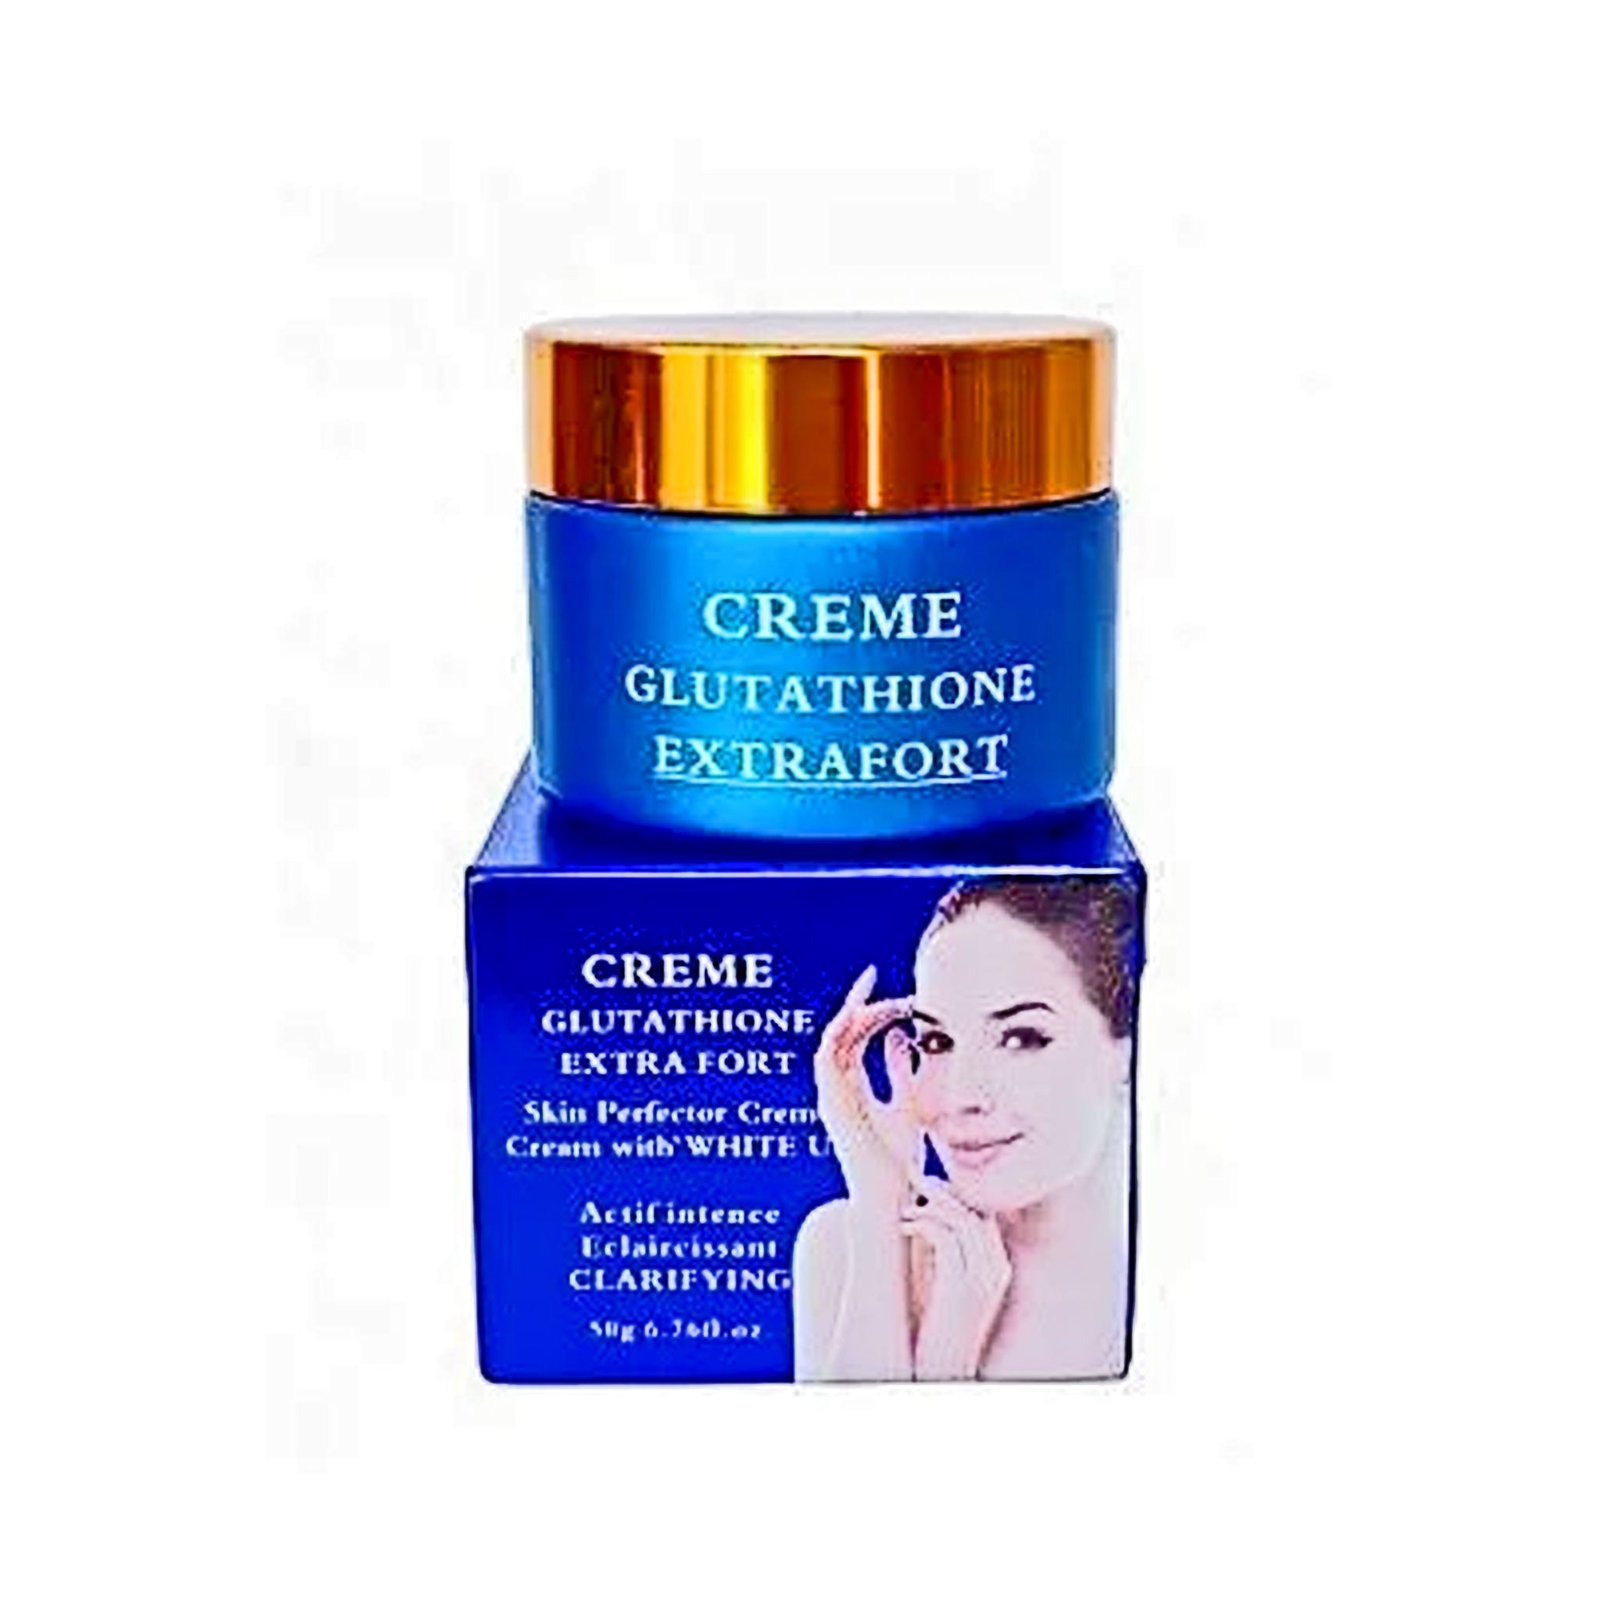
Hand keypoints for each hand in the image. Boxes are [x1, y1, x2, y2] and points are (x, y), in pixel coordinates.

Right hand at [813, 965, 919, 1210]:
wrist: (890, 1195)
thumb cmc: (899, 1159)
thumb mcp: (909, 1103)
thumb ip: (903, 1071)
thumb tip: (905, 1035)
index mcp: (852, 1091)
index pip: (854, 1039)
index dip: (870, 1011)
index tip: (898, 994)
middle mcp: (835, 1091)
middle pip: (840, 1034)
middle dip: (857, 1003)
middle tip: (876, 978)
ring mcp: (829, 1097)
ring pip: (830, 1039)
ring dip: (850, 1013)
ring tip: (874, 993)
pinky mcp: (829, 1103)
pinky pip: (826, 1057)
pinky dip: (839, 1033)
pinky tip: (859, 1014)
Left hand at [901, 1179, 1012, 1379]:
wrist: (937, 1374)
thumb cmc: (932, 1329)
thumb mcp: (940, 1281)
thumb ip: (940, 1248)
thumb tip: (919, 1209)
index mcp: (996, 1265)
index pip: (983, 1210)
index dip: (955, 1192)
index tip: (926, 1182)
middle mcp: (998, 1268)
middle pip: (976, 1207)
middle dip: (943, 1190)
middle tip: (913, 1180)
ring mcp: (984, 1279)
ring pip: (962, 1217)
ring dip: (930, 1203)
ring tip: (905, 1208)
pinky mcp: (964, 1288)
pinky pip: (945, 1235)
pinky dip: (922, 1221)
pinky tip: (905, 1225)